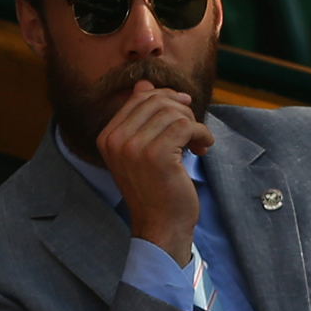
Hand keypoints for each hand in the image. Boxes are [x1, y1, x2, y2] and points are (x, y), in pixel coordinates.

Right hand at [97, 80, 213, 265]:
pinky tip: (203, 148)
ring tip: (196, 143)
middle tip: (192, 130)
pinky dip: (201, 134)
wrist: (160, 226)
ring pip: (173, 112)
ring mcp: (133, 147)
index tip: (184, 112)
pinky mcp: (157, 155)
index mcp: (107, 137)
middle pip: (157, 100)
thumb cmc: (154, 190)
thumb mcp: (141, 150)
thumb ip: (140, 118)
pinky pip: (186, 126)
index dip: (166, 99)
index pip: (139, 98)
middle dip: (181, 110)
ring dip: (192, 124)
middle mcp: (115, 140)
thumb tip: (144, 84)